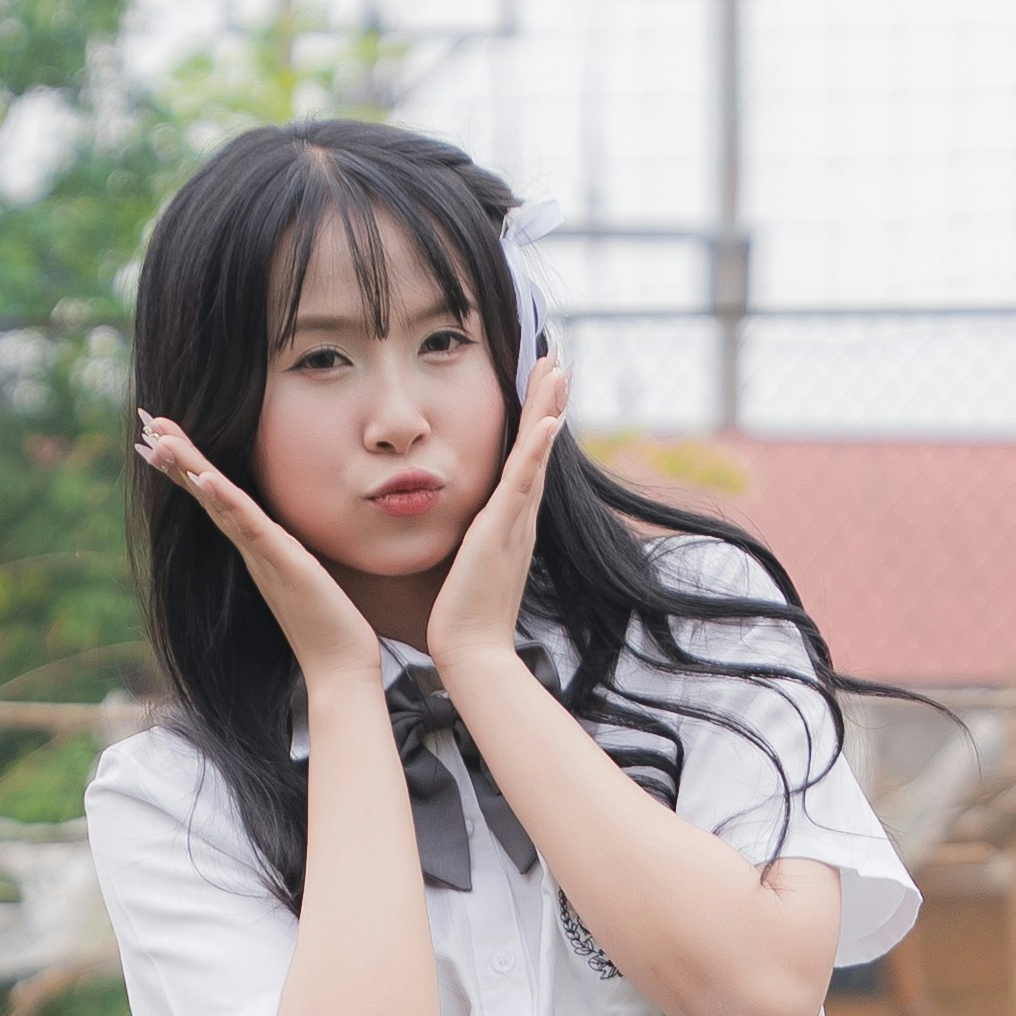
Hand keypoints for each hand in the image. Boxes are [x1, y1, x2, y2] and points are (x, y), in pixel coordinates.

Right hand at [135, 411, 391, 702]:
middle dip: (175, 455)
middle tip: (143, 421)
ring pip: (218, 502)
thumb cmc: (328, 628)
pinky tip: (204, 477)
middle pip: (205, 492)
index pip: (215, 498)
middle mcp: (251, 549)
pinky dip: (223, 499)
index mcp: (255, 547)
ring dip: (188, 468)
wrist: (340, 670)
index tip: (159, 437)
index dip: (188, 466)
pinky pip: (248, 525)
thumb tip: (285, 541)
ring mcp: (262, 555)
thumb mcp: (306, 575)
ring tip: (158, 439)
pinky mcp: (282, 563)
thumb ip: (289, 554)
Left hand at [421, 355, 572, 708]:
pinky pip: (521, 485)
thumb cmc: (462, 619)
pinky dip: (536, 452)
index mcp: (509, 524)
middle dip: (548, 402)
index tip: (539, 386)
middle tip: (556, 361)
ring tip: (556, 371)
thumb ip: (466, 544)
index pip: (524, 463)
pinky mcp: (501, 534)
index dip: (534, 423)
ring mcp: (514, 525)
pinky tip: (547, 423)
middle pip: (538, 449)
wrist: (471, 654)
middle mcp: (519, 519)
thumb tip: (459, 532)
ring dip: (547, 410)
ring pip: (534, 456)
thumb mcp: (464, 567)